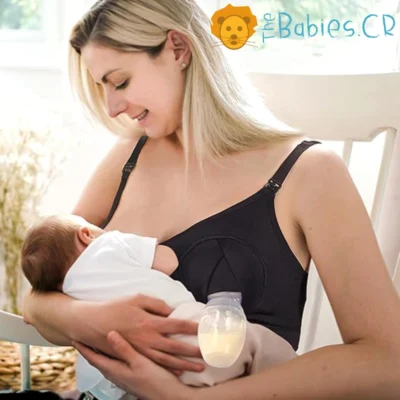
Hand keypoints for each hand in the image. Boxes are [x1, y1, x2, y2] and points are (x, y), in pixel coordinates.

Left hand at [73, 331, 195, 399]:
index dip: (83, 348)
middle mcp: (116, 375)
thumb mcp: (139, 363)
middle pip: (98, 360)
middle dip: (91, 348)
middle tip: (85, 335)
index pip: (93, 358)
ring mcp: (124, 377)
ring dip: (102, 351)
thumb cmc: (155, 382)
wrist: (169, 396)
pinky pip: (118, 363)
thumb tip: (109, 333)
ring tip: (99, 339)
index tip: (74, 338)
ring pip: (108, 361)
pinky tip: (121, 349)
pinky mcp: (132, 377)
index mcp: (115, 371)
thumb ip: (124, 348)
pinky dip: (114, 354)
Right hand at [74, 294, 204, 371]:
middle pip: (176, 347)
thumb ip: (156, 304)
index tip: (205, 330)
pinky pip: (155, 365)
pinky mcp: (136, 357)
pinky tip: (179, 371)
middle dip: (193, 351)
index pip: (177, 325)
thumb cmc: (115, 308)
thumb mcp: (136, 299)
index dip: (192, 328)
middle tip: (208, 353)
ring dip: (185, 364)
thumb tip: (170, 311)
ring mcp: (142, 351)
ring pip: (168, 360)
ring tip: (199, 367)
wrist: (92, 323)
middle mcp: (148, 339)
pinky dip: (168, 368)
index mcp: (149, 323)